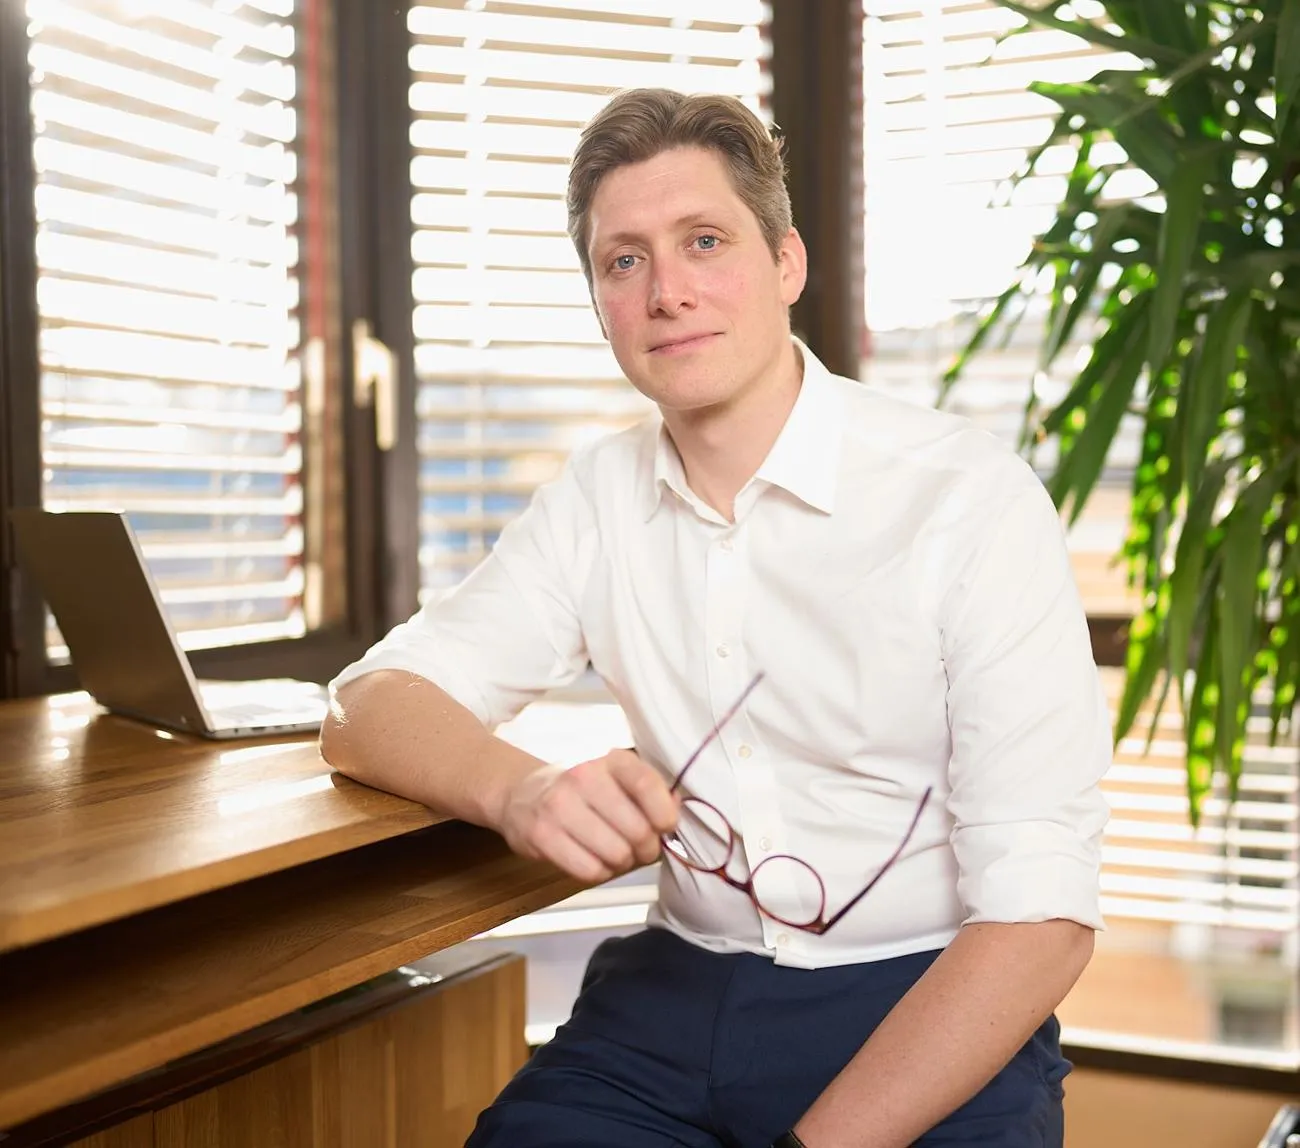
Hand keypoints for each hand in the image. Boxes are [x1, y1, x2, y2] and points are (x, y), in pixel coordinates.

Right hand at [496, 749, 678, 882]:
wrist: (523, 794)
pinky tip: (596, 861)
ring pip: (616, 854)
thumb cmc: (583, 789)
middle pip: (636, 829)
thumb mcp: (615, 776)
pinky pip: (589, 870)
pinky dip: (600, 873)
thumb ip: (648, 791)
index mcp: (609, 759)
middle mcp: (583, 777)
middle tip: (641, 848)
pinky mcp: (541, 835)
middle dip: (646, 847)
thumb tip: (675, 812)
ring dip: (623, 862)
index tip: (666, 826)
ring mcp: (559, 806)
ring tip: (617, 854)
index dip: (664, 812)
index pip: (646, 784)